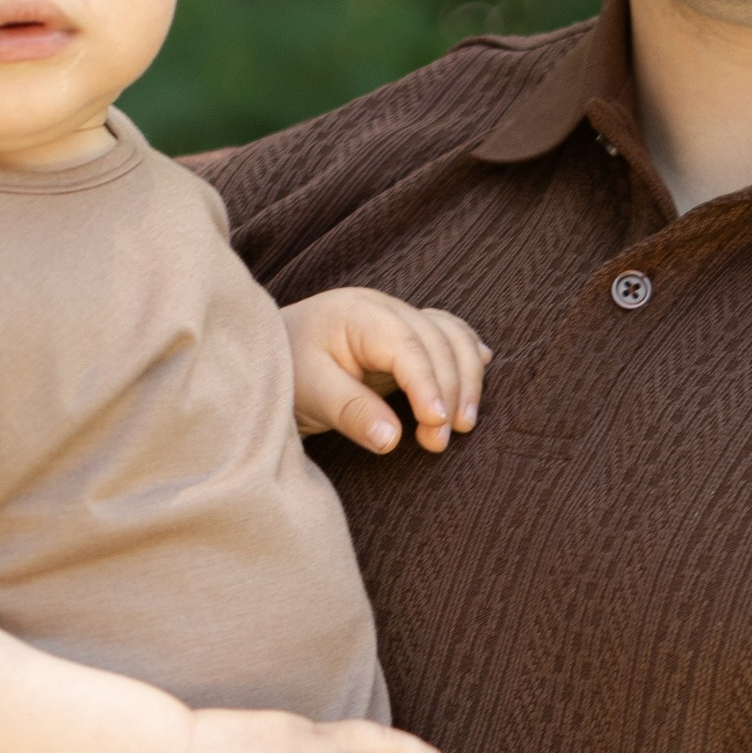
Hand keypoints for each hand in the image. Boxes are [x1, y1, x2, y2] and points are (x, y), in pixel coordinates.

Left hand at [284, 287, 490, 455]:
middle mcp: (385, 309)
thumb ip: (350, 411)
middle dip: (448, 392)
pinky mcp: (406, 337)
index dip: (428, 384)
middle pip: (437, 342)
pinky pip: (449, 336)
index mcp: (358, 314)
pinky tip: (483, 369)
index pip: (406, 346)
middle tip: (438, 443)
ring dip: (466, 378)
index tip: (436, 423)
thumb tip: (392, 439)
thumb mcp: (309, 393)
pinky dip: (467, 354)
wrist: (268, 358)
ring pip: (452, 337)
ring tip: (463, 424)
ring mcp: (399, 319)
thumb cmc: (286, 371)